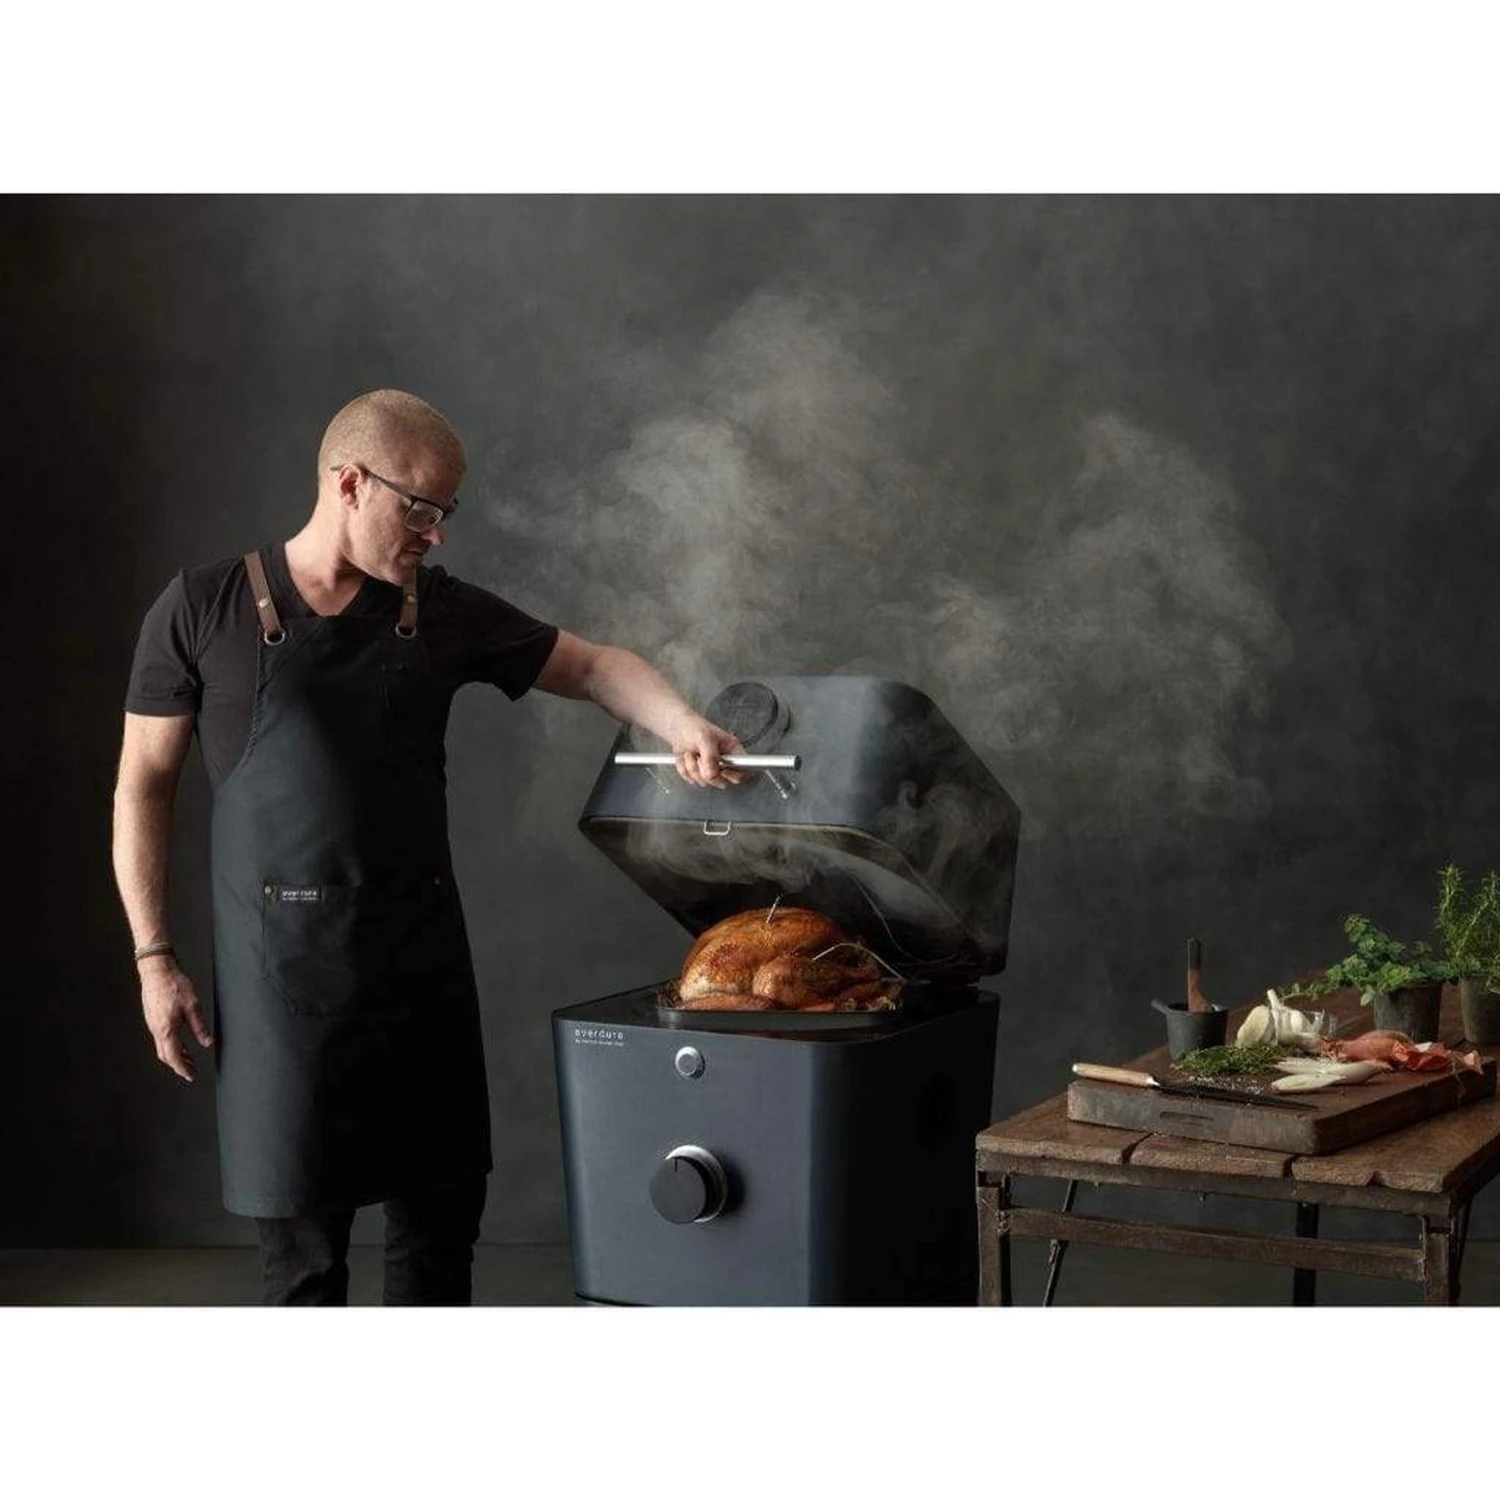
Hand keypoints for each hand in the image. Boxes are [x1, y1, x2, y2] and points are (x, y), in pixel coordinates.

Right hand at [140, 957, 213, 1081]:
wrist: (156, 971)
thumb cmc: (174, 985)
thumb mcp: (193, 1005)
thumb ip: (199, 1026)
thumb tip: (207, 1043)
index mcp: (166, 1029)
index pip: (174, 1056)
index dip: (183, 1068)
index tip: (191, 1075)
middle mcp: (157, 1029)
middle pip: (166, 1055)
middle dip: (179, 1065)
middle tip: (191, 1071)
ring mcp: (153, 1024)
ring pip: (162, 1047)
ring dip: (175, 1056)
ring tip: (189, 1059)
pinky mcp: (153, 1018)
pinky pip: (161, 1038)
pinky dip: (171, 1045)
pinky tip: (181, 1043)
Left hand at [672, 718, 747, 788]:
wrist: (677, 727)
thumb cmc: (693, 727)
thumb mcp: (704, 738)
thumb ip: (710, 757)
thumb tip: (713, 774)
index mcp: (732, 751)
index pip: (742, 772)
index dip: (732, 775)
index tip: (720, 769)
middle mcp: (724, 762)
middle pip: (722, 782)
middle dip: (706, 771)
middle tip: (700, 757)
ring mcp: (711, 769)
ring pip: (705, 782)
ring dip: (692, 768)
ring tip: (691, 753)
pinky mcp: (699, 774)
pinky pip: (692, 780)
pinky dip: (684, 769)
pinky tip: (686, 758)